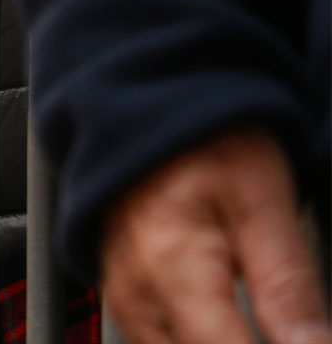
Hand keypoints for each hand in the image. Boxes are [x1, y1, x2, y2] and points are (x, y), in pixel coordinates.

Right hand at [102, 127, 331, 343]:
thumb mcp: (265, 204)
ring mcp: (123, 294)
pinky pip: (154, 343)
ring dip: (215, 341)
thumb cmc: (202, 141)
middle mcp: (136, 291)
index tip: (302, 335)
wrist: (146, 104)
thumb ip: (289, 289)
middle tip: (288, 325)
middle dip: (244, 340)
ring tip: (255, 324)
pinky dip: (191, 341)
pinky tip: (222, 328)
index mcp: (173, 269)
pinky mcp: (121, 292)